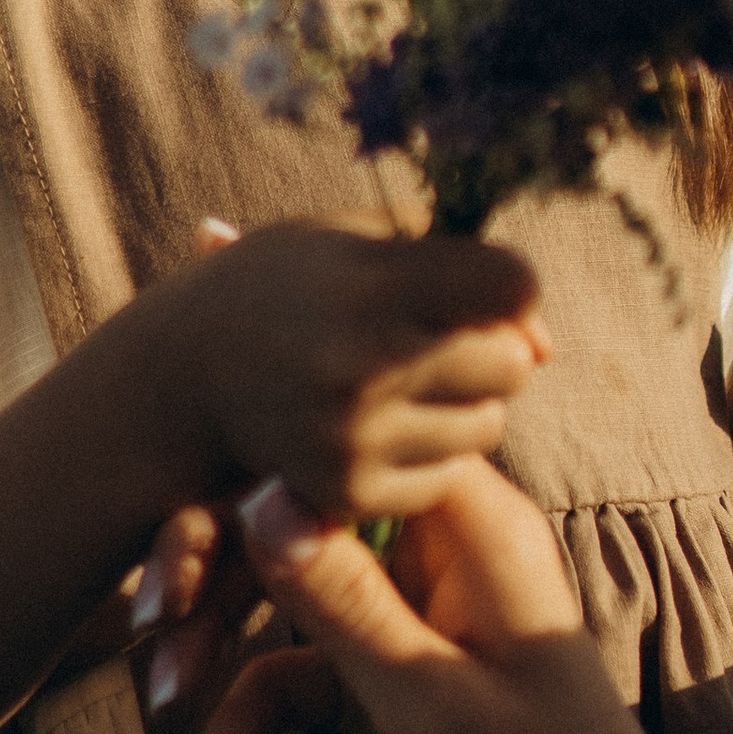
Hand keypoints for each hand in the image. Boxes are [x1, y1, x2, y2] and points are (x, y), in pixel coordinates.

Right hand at [178, 225, 550, 524]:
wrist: (186, 372)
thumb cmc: (292, 284)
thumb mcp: (359, 240)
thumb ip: (460, 266)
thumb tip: (546, 344)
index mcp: (370, 288)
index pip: (511, 284)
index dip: (510, 286)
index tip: (481, 287)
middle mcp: (363, 367)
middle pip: (512, 360)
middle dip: (490, 347)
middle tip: (433, 335)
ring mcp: (354, 438)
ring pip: (487, 424)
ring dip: (463, 403)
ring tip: (398, 378)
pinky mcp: (345, 493)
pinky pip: (446, 475)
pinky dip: (428, 454)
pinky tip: (378, 423)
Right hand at [195, 463, 732, 733]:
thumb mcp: (428, 701)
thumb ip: (340, 599)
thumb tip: (257, 493)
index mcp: (472, 528)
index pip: (341, 456)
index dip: (250, 482)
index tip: (177, 549)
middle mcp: (442, 556)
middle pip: (299, 520)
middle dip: (217, 578)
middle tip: (150, 630)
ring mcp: (416, 620)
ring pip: (288, 601)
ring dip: (224, 655)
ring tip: (167, 712)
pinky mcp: (395, 683)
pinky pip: (301, 675)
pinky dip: (259, 719)